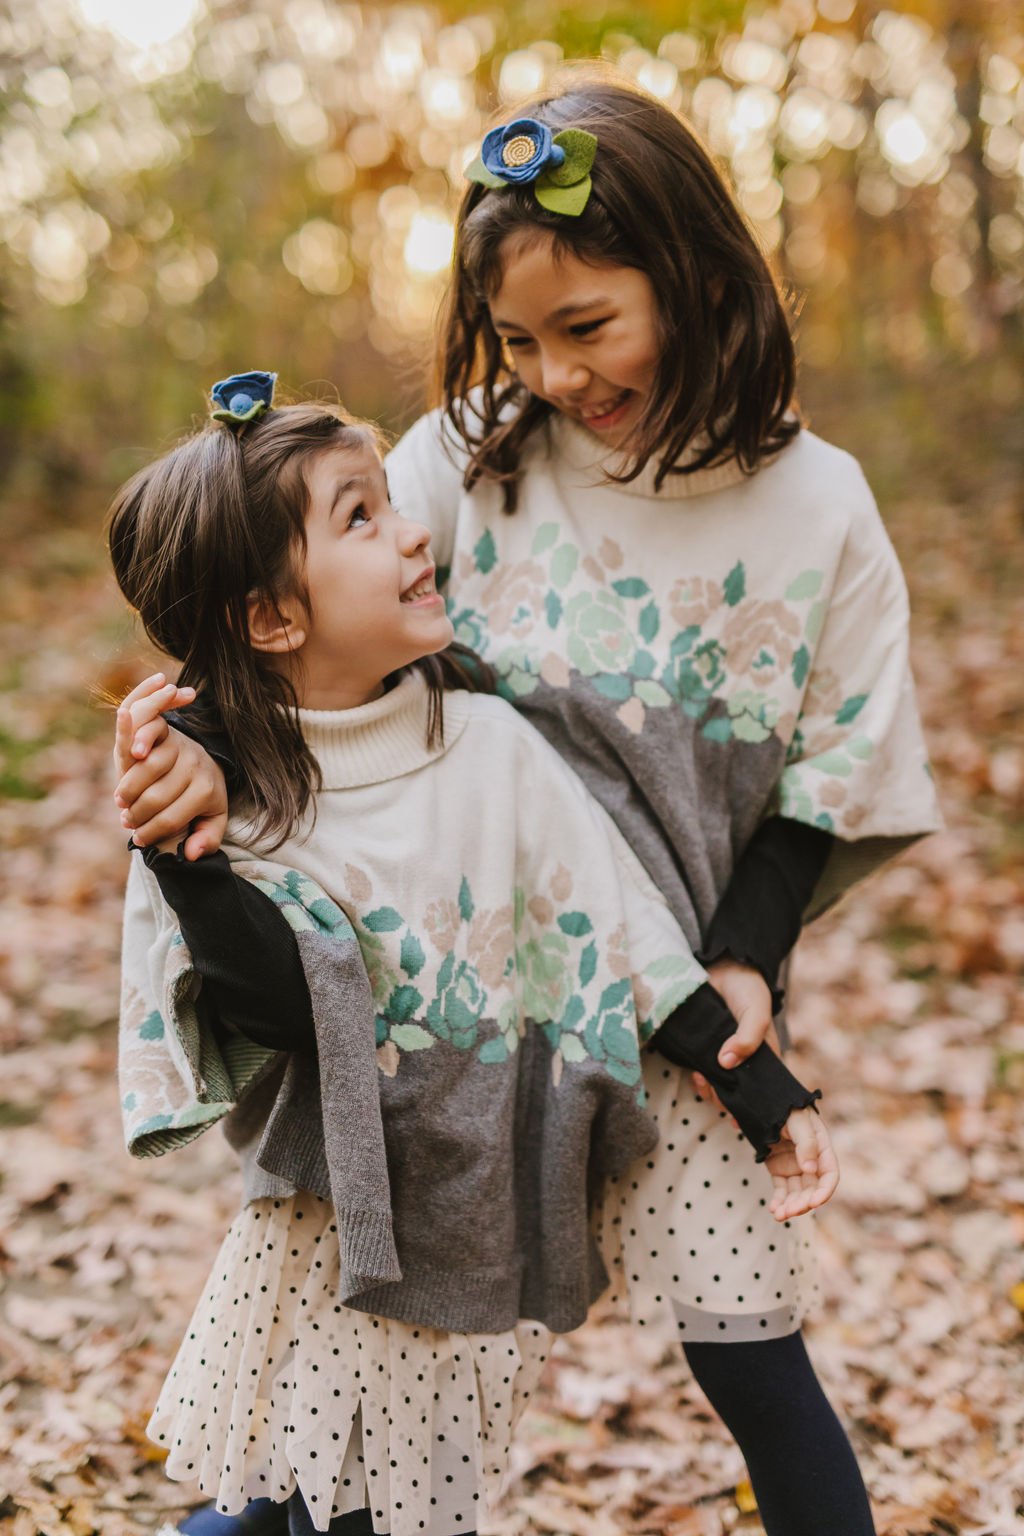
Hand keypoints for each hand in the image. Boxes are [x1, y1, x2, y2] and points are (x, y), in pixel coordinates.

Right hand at [114, 673, 227, 860]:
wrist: (207, 760)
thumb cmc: (203, 795)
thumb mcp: (213, 819)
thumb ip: (207, 839)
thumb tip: (192, 854)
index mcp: (207, 792)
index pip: (172, 818)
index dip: (151, 833)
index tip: (140, 840)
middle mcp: (196, 767)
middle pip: (156, 797)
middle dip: (137, 815)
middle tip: (128, 822)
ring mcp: (181, 747)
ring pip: (148, 769)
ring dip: (129, 789)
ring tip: (122, 802)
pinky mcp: (168, 731)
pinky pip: (151, 732)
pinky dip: (138, 740)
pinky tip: (132, 755)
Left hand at [692, 959, 778, 1111]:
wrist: (726, 964)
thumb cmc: (748, 989)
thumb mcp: (756, 1012)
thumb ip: (748, 1037)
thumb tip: (726, 1063)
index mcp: (764, 1056)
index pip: (761, 1090)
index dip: (753, 1108)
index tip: (740, 1122)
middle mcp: (744, 1060)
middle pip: (736, 1092)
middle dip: (725, 1100)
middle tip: (715, 1093)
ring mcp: (721, 1054)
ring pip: (717, 1084)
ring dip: (709, 1090)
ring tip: (701, 1081)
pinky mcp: (703, 1046)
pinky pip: (701, 1069)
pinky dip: (698, 1077)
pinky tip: (694, 1073)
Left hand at [765, 1107, 837, 1221]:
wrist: (765, 1100)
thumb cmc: (786, 1108)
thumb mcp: (798, 1121)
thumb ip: (806, 1143)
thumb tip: (810, 1169)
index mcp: (822, 1149)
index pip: (829, 1175)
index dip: (824, 1191)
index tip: (814, 1203)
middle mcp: (811, 1161)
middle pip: (812, 1189)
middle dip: (803, 1203)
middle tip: (789, 1212)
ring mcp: (795, 1166)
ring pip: (797, 1193)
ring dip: (790, 1206)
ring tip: (779, 1215)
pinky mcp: (779, 1169)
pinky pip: (782, 1189)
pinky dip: (779, 1201)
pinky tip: (773, 1210)